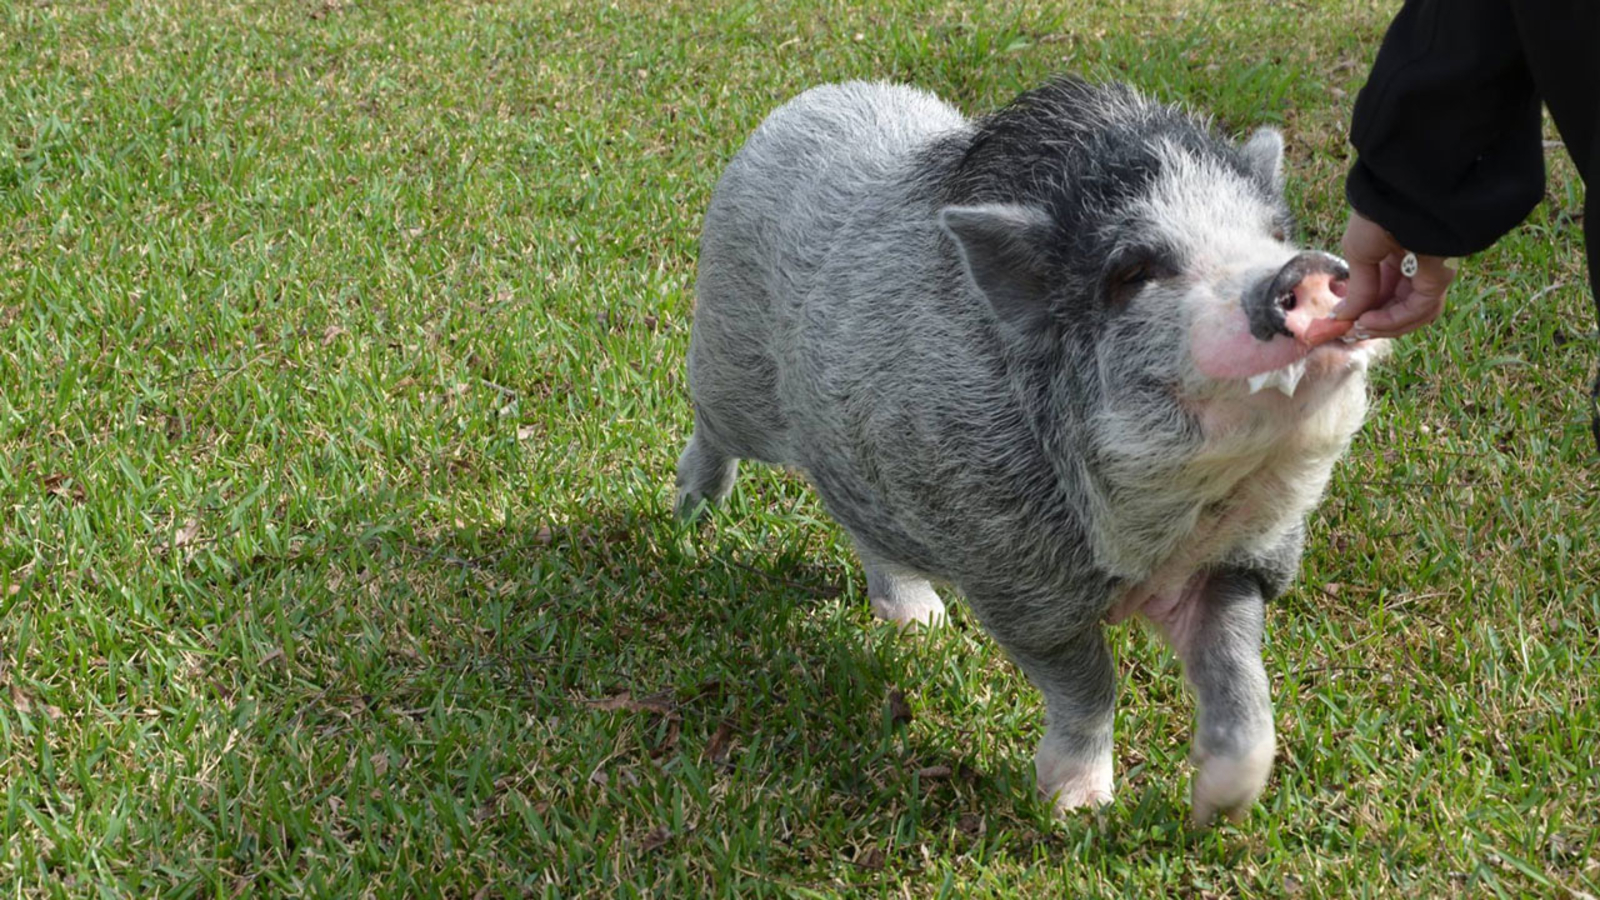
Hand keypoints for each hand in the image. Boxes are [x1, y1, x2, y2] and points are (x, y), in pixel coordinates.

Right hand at [1333, 210, 1456, 337]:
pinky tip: (1368, 322)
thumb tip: (1343, 318)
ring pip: (1410, 315)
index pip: (1384, 293)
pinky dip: (1392, 321)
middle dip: (1372, 323)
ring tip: (1358, 328)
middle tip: (1348, 331)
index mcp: (1396, 257)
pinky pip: (1416, 310)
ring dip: (1383, 327)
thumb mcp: (1358, 255)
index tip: (1341, 323)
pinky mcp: (1438, 279)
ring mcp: (1429, 274)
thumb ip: (1357, 290)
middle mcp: (1415, 268)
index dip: (1362, 310)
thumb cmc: (1375, 219)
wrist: (1397, 201)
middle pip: (1397, 308)